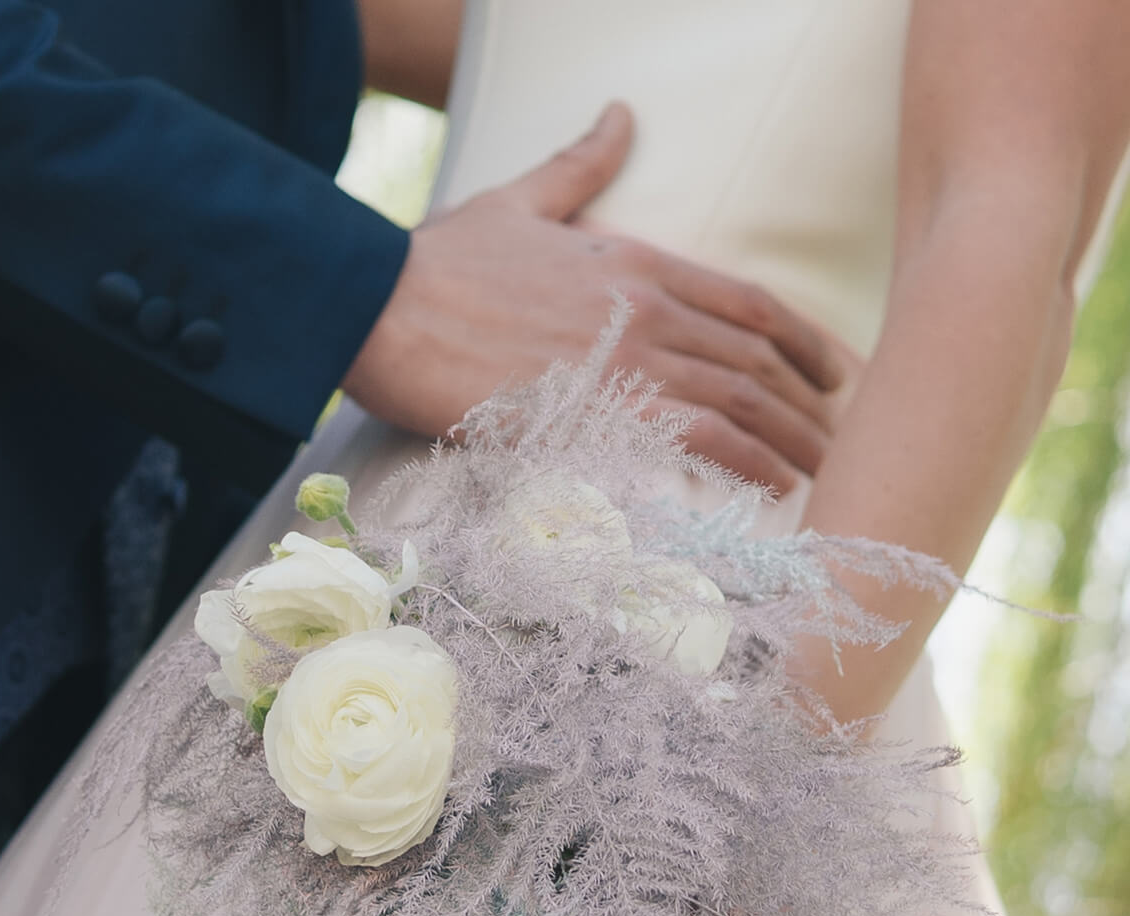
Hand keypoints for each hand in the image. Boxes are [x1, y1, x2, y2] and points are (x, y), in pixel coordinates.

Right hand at [344, 103, 844, 492]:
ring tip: (827, 474)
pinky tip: (777, 488)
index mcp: (638, 261)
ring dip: (795, 441)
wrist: (385, 308)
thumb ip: (581, 165)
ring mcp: (632, 361)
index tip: (834, 373)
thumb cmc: (440, 265)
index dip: (805, 343)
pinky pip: (705, 441)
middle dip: (813, 403)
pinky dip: (751, 464)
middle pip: (762, 358)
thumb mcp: (519, 199)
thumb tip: (619, 114)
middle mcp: (651, 309)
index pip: (751, 304)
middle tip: (844, 439)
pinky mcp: (605, 414)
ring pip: (747, 400)